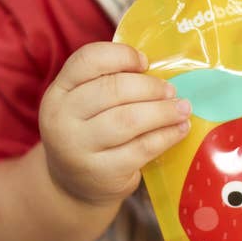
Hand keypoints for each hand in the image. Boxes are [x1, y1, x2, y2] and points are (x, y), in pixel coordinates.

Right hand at [38, 42, 190, 205]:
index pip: (88, 60)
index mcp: (59, 92)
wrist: (75, 186)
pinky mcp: (102, 172)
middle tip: (171, 90)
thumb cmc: (89, 134)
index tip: (145, 62)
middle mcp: (61, 118)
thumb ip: (109, 83)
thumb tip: (159, 70)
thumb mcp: (85, 106)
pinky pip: (141, 148)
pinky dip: (166, 136)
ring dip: (162, 111)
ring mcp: (78, 148)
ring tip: (182, 108)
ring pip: (128, 120)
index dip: (122, 55)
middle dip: (150, 87)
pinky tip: (180, 129)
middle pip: (112, 90)